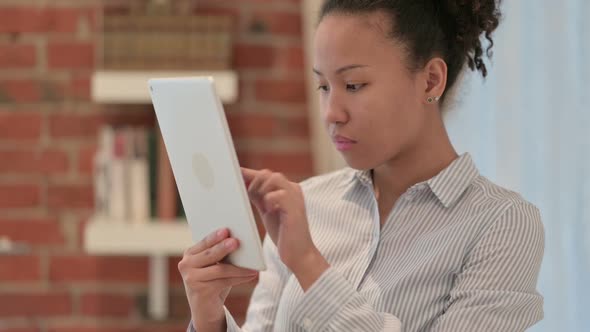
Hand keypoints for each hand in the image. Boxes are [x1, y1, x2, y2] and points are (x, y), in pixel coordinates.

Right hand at [178, 228, 258, 330]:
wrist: (204, 307)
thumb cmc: (212, 280)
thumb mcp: (214, 265)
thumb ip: (220, 254)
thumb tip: (238, 243)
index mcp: (190, 254)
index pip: (204, 242)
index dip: (215, 236)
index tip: (226, 230)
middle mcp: (186, 265)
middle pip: (209, 254)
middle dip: (224, 248)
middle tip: (236, 242)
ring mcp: (191, 279)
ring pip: (219, 270)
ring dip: (239, 268)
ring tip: (252, 266)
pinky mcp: (200, 291)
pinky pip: (224, 282)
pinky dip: (239, 278)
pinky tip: (250, 275)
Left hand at [241, 168, 328, 289]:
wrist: (298, 254)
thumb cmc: (283, 233)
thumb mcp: (268, 211)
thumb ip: (259, 197)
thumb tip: (244, 183)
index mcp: (286, 189)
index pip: (265, 175)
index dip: (249, 173)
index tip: (234, 173)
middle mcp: (293, 190)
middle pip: (268, 173)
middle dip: (253, 181)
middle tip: (244, 193)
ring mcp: (295, 198)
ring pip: (275, 178)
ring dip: (261, 188)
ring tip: (257, 201)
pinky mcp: (295, 208)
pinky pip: (279, 194)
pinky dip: (269, 199)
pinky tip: (269, 209)